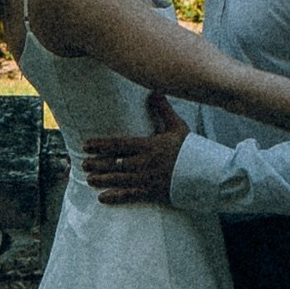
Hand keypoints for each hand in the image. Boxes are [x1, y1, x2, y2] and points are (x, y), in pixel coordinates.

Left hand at [82, 89, 188, 206]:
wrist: (206, 172)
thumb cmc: (191, 149)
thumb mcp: (177, 126)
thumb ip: (163, 109)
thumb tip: (155, 90)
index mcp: (149, 146)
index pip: (119, 144)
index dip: (101, 145)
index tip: (86, 145)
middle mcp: (145, 163)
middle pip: (115, 163)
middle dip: (98, 163)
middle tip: (83, 164)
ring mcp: (148, 179)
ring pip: (119, 179)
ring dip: (103, 179)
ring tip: (89, 179)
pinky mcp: (152, 192)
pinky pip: (130, 196)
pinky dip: (115, 197)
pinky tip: (102, 198)